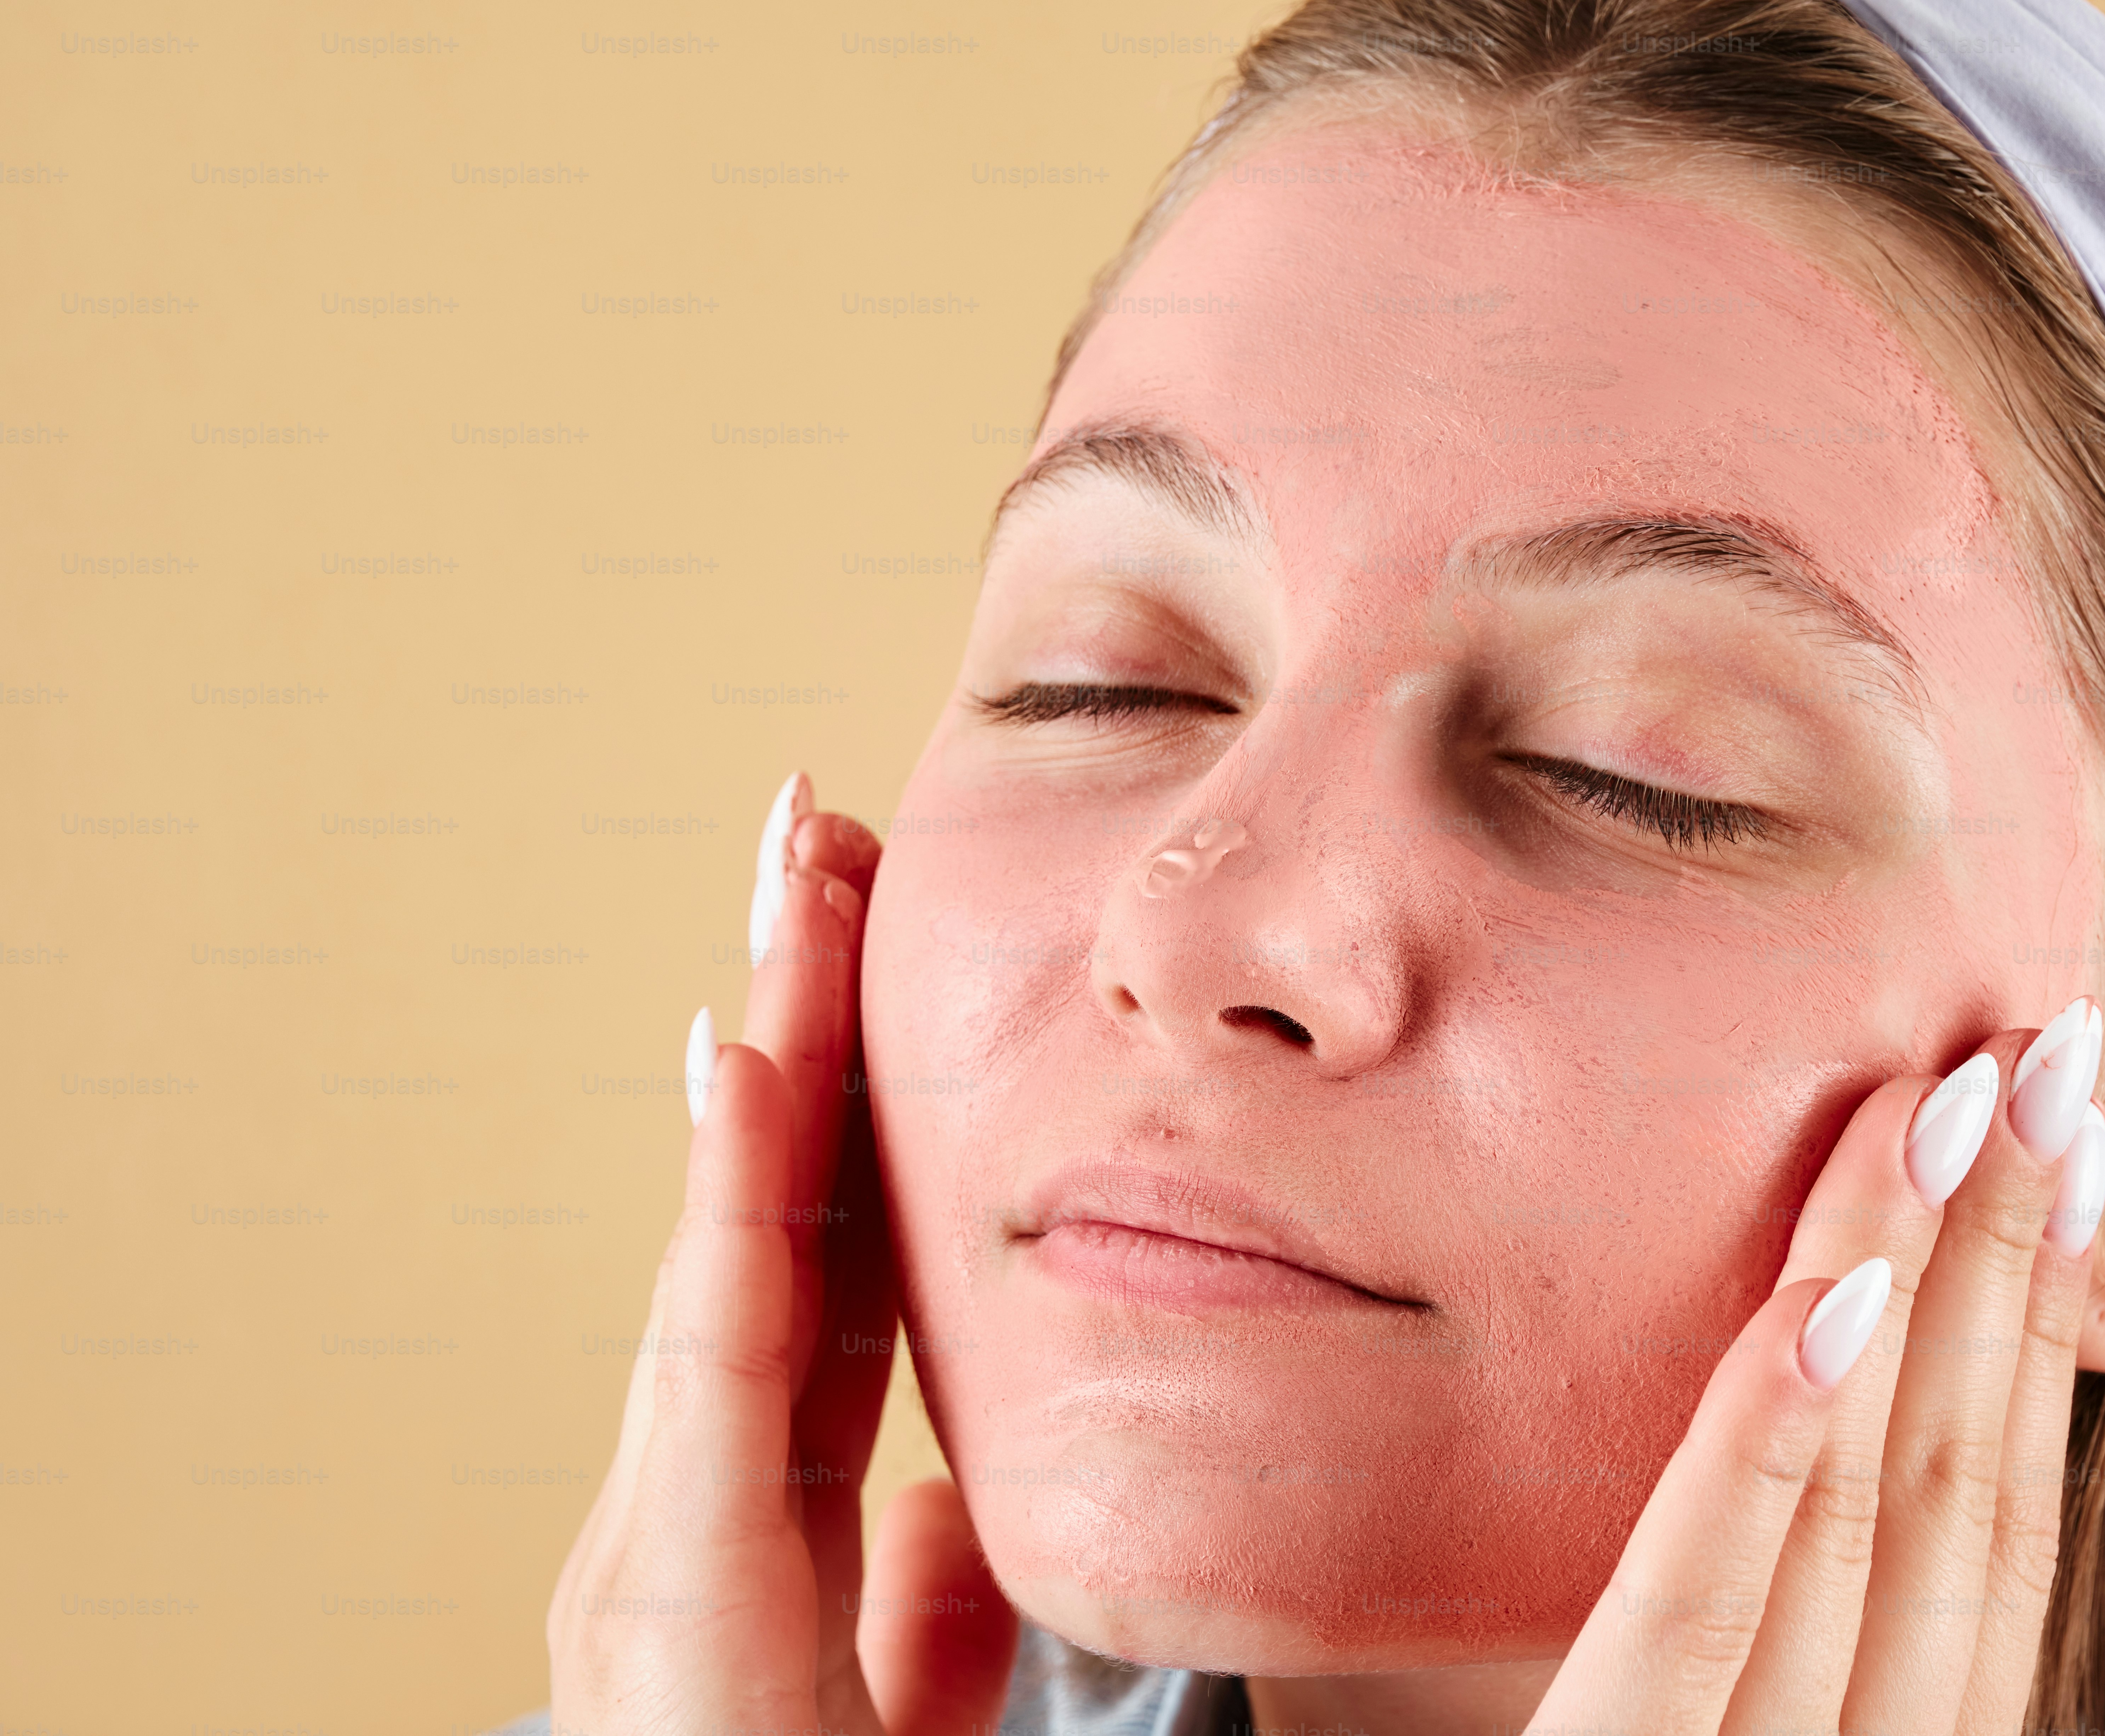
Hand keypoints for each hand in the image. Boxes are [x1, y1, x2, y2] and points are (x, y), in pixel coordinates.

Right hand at [546, 774, 1022, 1734]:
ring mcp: (660, 1527)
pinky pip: (718, 1360)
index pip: (817, 1259)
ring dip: (767, 1049)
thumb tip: (958, 1500)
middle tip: (820, 838)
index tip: (866, 946)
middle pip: (768, 1215)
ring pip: (732, 1243)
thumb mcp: (895, 1697)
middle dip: (795, 1020)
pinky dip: (732, 1205)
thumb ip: (917, 1592)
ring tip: (793, 879)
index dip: (839, 1104)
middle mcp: (689, 1494)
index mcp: (757, 1509)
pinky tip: (746, 1062)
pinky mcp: (667, 1581)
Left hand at [1524, 1003, 2104, 1734]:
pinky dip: (1765, 1448)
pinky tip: (1818, 1308)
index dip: (2043, 1326)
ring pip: (1861, 1509)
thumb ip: (1785, 1614)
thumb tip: (1835, 1366)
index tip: (2070, 1148)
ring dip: (1914, 1289)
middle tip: (2047, 1051)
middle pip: (1958, 1485)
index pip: (1997, 1522)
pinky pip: (1695, 1603)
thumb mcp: (1728, 1723)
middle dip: (2010, 1255)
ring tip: (1954, 1099)